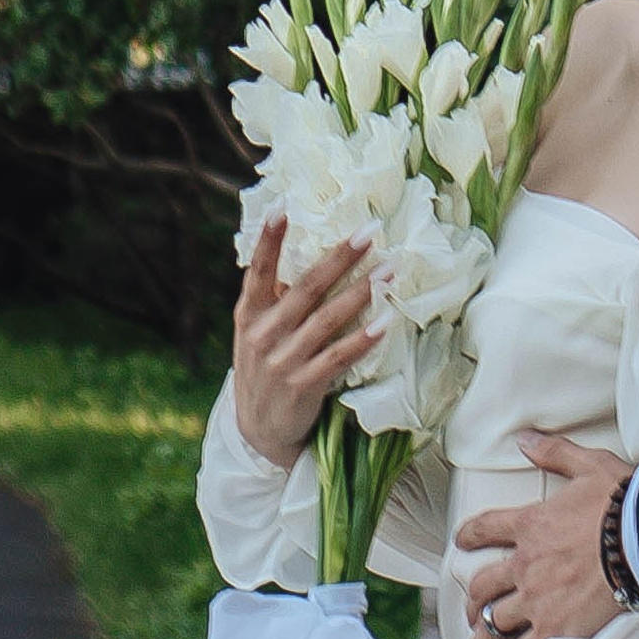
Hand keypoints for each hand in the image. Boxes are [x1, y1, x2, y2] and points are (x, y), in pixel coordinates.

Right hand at [230, 217, 379, 469]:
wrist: (258, 432)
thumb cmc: (265, 368)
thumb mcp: (256, 333)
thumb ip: (275, 299)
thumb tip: (308, 252)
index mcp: (248, 315)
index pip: (257, 271)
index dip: (269, 240)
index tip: (282, 206)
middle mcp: (262, 335)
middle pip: (306, 287)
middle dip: (341, 257)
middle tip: (370, 231)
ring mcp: (282, 361)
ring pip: (328, 319)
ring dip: (362, 292)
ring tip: (390, 270)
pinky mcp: (303, 386)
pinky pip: (338, 356)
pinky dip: (363, 338)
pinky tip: (385, 321)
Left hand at [456, 433, 626, 638]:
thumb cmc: (623, 502)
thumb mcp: (589, 465)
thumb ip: (555, 452)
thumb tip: (525, 439)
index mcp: (531, 524)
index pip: (485, 529)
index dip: (469, 536)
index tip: (462, 542)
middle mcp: (525, 564)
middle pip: (483, 584)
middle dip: (474, 598)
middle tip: (473, 608)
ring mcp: (537, 599)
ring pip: (494, 622)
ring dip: (482, 635)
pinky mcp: (555, 628)